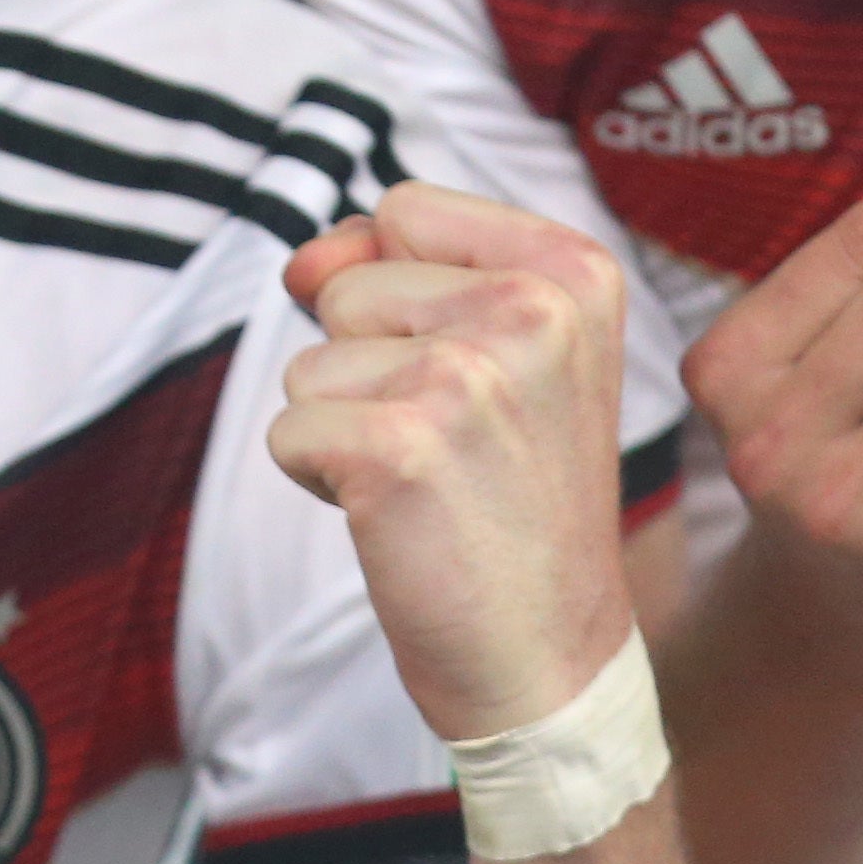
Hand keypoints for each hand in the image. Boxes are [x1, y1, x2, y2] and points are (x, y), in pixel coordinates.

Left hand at [274, 182, 646, 737]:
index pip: (404, 211)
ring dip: (344, 427)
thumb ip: (401, 275)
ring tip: (432, 479)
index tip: (469, 368)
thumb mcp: (498, 359)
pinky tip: (400, 516)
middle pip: (348, 285)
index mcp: (575, 270)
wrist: (549, 652)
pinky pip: (287, 431)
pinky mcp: (398, 449)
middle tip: (452, 443)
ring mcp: (467, 377)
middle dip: (367, 367)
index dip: (397, 292)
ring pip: (309, 363)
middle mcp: (534, 310)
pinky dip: (320, 479)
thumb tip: (308, 259)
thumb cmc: (511, 502)